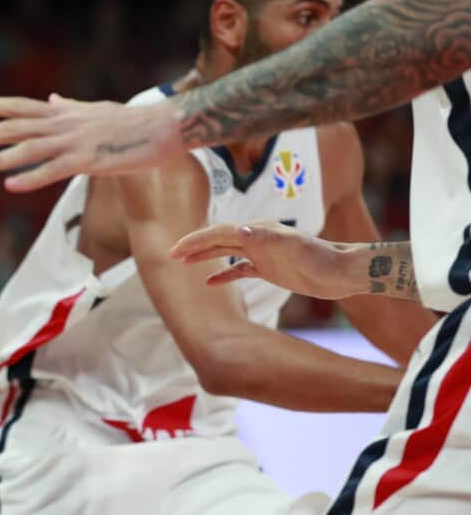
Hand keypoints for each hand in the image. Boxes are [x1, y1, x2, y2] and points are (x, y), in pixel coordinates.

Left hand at [0, 94, 184, 191]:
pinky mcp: (87, 161)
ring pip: (29, 150)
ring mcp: (74, 142)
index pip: (21, 107)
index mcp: (63, 112)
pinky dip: (30, 177)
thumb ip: (69, 106)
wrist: (163, 128)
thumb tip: (51, 98)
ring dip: (0, 158)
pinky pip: (53, 171)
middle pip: (16, 128)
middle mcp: (63, 124)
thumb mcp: (95, 109)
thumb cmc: (130, 122)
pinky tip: (10, 185)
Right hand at [170, 222, 360, 299]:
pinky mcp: (269, 269)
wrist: (344, 272)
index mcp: (258, 232)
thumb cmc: (322, 258)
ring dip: (204, 256)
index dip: (196, 240)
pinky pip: (239, 270)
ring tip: (183, 263)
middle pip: (218, 240)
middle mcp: (257, 239)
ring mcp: (262, 254)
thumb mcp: (293, 247)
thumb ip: (265, 238)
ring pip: (225, 253)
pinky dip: (223, 275)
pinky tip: (211, 282)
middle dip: (194, 246)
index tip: (176, 250)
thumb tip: (237, 231)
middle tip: (171, 254)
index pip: (219, 233)